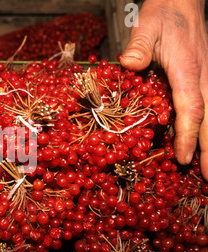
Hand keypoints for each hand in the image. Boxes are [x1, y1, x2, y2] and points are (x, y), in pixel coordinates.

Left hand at [121, 0, 207, 176]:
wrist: (183, 3)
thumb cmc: (164, 16)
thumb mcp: (148, 26)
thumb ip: (140, 46)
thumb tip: (129, 63)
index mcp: (187, 70)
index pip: (191, 108)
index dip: (188, 135)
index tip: (183, 157)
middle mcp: (203, 78)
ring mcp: (207, 79)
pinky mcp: (205, 79)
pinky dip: (207, 129)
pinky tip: (205, 144)